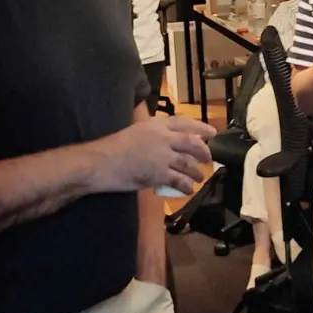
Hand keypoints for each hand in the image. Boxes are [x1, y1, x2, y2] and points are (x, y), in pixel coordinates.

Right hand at [98, 116, 215, 194]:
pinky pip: (180, 181)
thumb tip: (167, 144)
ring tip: (199, 178)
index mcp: (156, 125)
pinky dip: (186, 186)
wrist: (101, 162)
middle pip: (192, 143)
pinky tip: (188, 190)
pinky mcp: (160, 174)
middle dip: (204, 152)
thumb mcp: (135, 132)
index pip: (184, 123)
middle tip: (209, 159)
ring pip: (188, 164)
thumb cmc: (113, 148)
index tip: (212, 133)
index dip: (200, 127)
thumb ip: (153, 135)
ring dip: (197, 172)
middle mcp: (163, 138)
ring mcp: (162, 156)